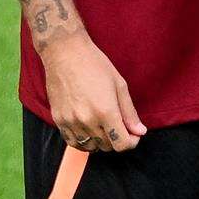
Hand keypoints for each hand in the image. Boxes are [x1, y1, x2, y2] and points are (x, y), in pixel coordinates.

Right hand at [41, 32, 146, 152]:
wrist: (64, 52)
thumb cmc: (94, 64)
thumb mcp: (119, 84)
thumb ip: (129, 112)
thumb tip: (139, 131)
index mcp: (106, 111)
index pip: (122, 144)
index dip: (132, 142)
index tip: (133, 134)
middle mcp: (88, 120)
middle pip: (107, 146)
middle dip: (116, 139)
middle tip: (117, 125)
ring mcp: (71, 121)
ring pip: (90, 146)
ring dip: (100, 141)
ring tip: (102, 126)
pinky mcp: (58, 119)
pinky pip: (72, 141)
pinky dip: (83, 140)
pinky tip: (87, 129)